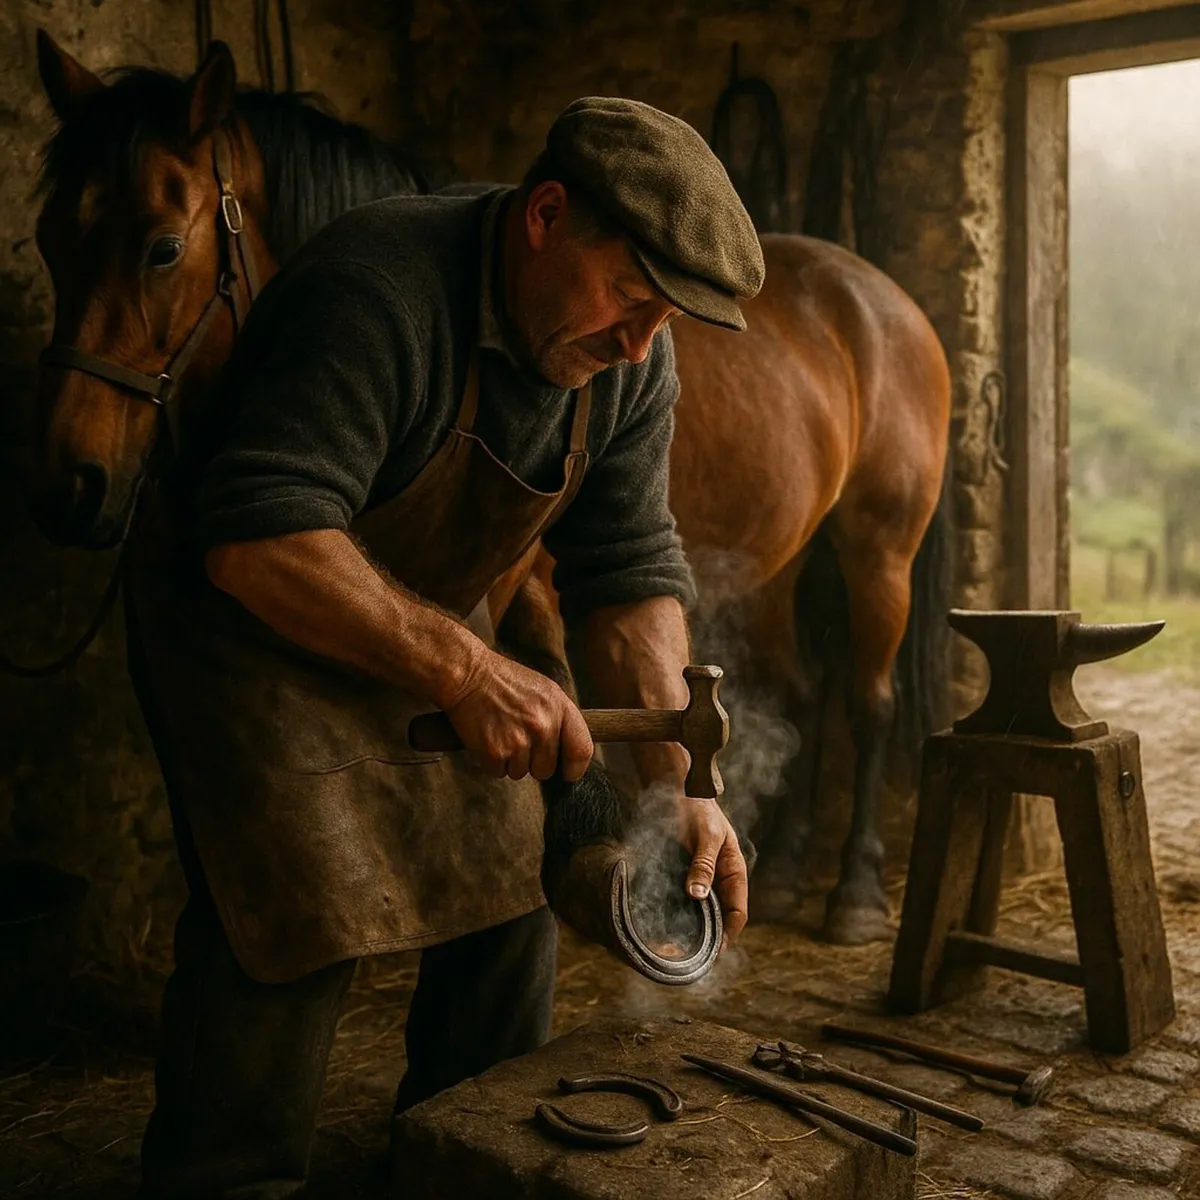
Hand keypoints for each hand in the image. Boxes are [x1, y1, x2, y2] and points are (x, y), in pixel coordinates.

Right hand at [443, 648, 592, 781]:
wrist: (467, 674)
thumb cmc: (505, 682)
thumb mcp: (544, 690)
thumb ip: (559, 719)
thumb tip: (567, 751)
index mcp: (559, 709)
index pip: (581, 751)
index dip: (575, 768)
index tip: (567, 773)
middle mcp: (543, 727)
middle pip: (547, 770)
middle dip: (533, 762)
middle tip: (517, 739)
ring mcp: (519, 741)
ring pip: (521, 773)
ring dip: (510, 761)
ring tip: (500, 732)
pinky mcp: (495, 752)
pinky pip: (499, 773)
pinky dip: (491, 761)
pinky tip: (487, 737)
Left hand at [677, 796, 747, 944]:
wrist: (677, 788)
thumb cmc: (697, 809)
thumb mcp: (705, 836)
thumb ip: (703, 865)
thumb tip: (698, 895)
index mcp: (733, 871)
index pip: (738, 913)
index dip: (728, 936)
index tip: (712, 954)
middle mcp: (720, 879)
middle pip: (719, 917)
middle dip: (708, 939)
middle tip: (687, 957)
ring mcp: (702, 878)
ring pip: (701, 912)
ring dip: (691, 928)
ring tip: (673, 946)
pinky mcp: (683, 874)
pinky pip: (683, 900)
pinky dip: (677, 913)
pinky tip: (662, 923)